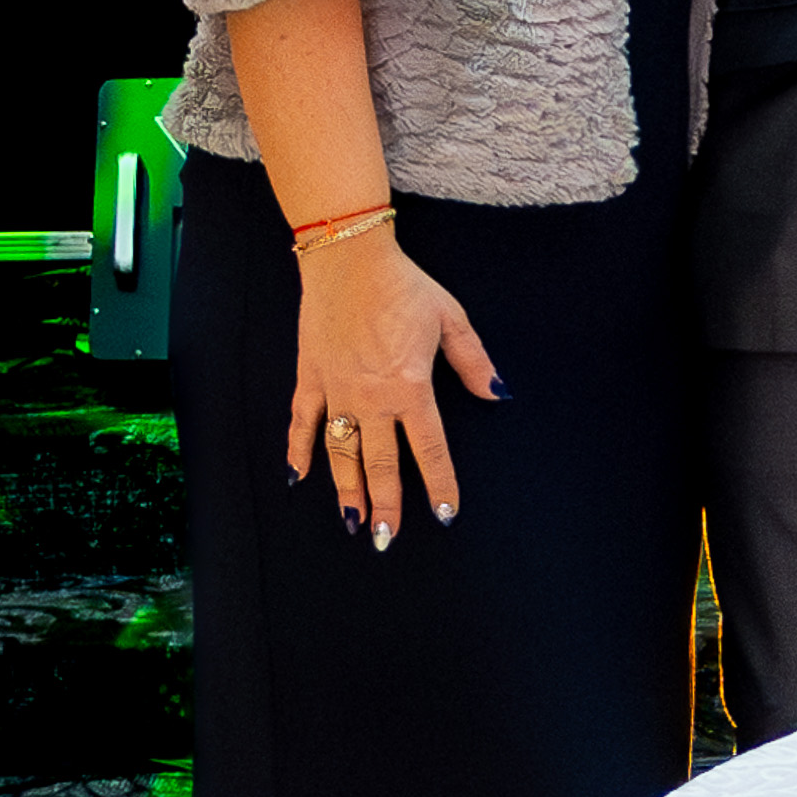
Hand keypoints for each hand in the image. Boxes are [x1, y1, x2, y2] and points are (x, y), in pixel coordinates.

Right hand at [289, 233, 502, 548]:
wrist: (348, 258)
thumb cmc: (403, 286)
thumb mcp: (451, 319)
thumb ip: (473, 362)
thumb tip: (498, 394)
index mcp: (410, 387)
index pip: (429, 449)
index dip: (439, 484)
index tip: (444, 514)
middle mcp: (371, 397)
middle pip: (381, 463)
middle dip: (386, 504)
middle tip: (387, 537)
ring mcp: (336, 390)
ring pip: (341, 452)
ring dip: (346, 489)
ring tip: (352, 522)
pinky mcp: (310, 377)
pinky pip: (302, 422)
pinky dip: (299, 450)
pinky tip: (298, 477)